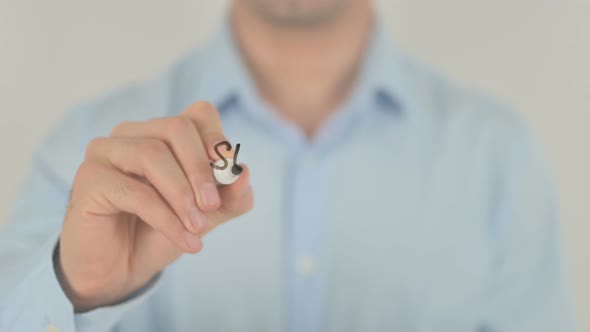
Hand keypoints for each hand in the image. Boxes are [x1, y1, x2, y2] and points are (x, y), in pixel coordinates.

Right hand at [56, 102, 252, 311]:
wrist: (120, 271)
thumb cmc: (160, 233)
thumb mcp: (205, 215)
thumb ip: (229, 196)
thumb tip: (244, 173)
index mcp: (162, 133)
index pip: (197, 114)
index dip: (217, 139)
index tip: (230, 173)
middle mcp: (132, 134)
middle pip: (176, 127)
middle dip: (201, 168)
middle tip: (213, 206)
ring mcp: (106, 151)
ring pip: (152, 154)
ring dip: (182, 195)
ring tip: (199, 228)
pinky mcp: (89, 178)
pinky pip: (135, 192)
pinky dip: (167, 219)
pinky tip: (187, 242)